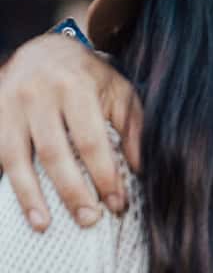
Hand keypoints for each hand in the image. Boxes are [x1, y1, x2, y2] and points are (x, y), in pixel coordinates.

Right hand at [0, 34, 142, 232]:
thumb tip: (140, 170)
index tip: (117, 204)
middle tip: (88, 221)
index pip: (91, 142)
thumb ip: (132, 129)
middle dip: (72, 192)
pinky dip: (5, 181)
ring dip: (30, 195)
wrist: (44, 48)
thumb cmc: (89, 77)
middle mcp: (38, 95)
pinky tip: (18, 204)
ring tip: (44, 224)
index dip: (104, 176)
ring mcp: (8, 104)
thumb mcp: (119, 93)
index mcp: (75, 87)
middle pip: (54, 153)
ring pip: (16, 157)